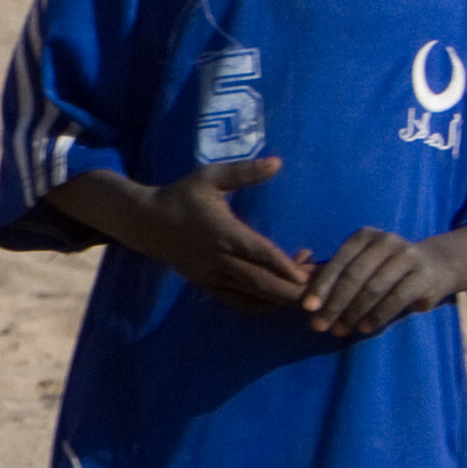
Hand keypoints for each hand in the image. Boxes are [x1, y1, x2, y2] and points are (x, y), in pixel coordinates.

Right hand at [106, 158, 310, 317]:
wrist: (146, 222)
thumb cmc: (181, 195)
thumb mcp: (209, 177)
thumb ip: (244, 172)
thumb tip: (277, 163)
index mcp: (221, 232)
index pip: (258, 252)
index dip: (284, 265)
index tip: (308, 273)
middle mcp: (218, 259)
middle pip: (260, 282)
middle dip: (291, 291)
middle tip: (320, 292)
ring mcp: (212, 277)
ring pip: (252, 296)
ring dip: (281, 298)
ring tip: (308, 294)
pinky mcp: (208, 286)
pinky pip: (240, 302)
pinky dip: (263, 305)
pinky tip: (281, 298)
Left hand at [301, 226, 466, 338]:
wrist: (435, 266)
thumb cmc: (386, 268)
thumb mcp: (359, 264)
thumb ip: (332, 273)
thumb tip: (296, 282)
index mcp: (365, 236)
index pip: (338, 263)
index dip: (321, 286)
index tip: (308, 308)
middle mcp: (386, 241)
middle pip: (354, 276)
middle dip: (335, 303)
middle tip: (321, 326)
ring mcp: (407, 256)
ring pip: (374, 288)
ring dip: (355, 313)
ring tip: (341, 330)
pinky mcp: (424, 276)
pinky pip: (397, 298)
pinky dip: (378, 315)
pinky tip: (365, 328)